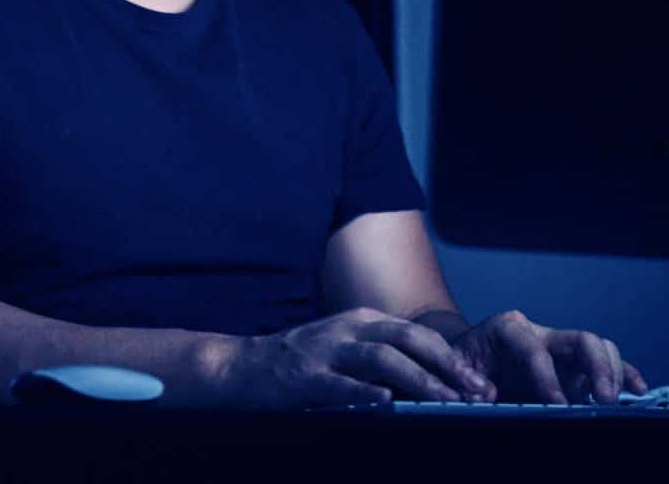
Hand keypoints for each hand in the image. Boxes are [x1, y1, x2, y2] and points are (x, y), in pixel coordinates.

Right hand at [234, 307, 496, 408]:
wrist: (245, 367)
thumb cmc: (303, 362)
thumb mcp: (345, 347)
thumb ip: (381, 355)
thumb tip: (432, 379)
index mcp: (362, 320)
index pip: (416, 333)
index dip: (451, 356)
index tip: (479, 381)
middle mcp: (348, 328)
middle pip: (406, 339)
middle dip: (446, 365)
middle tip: (476, 392)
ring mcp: (326, 351)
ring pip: (381, 359)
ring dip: (419, 380)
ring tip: (447, 401)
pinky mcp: (305, 377)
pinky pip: (340, 384)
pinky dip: (365, 392)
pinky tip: (387, 404)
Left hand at [450, 309, 647, 403]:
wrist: (462, 362)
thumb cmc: (458, 365)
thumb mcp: (449, 370)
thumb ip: (464, 381)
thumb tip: (485, 395)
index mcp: (506, 329)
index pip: (532, 348)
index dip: (545, 376)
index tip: (556, 404)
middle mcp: (538, 334)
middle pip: (578, 339)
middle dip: (595, 366)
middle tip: (601, 399)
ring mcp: (558, 350)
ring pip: (596, 347)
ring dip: (610, 372)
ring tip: (610, 401)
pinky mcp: (571, 368)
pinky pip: (603, 365)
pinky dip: (622, 374)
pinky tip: (634, 390)